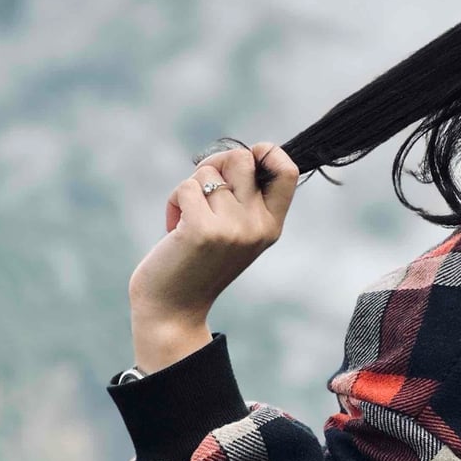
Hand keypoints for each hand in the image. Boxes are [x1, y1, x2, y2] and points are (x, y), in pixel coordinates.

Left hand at [127, 142, 299, 372]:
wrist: (174, 308)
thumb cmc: (198, 262)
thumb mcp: (235, 231)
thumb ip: (245, 198)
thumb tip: (242, 153)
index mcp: (272, 225)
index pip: (287, 170)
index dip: (267, 151)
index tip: (247, 158)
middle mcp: (259, 226)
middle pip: (242, 158)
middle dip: (215, 163)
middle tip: (202, 189)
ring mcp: (234, 229)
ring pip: (208, 172)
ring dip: (189, 188)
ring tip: (186, 217)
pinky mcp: (204, 230)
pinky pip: (187, 188)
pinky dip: (174, 202)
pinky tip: (174, 227)